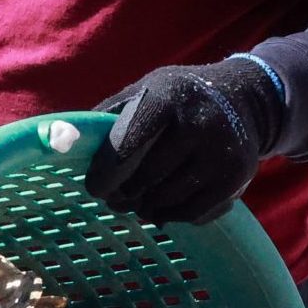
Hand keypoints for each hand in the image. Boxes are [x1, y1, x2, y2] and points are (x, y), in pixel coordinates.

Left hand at [86, 56, 285, 225]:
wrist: (244, 100)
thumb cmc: (178, 100)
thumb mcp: (145, 91)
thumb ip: (107, 118)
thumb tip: (63, 147)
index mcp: (165, 98)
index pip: (126, 145)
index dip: (105, 174)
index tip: (94, 188)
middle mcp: (197, 123)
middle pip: (144, 179)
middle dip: (124, 195)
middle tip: (117, 198)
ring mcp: (220, 152)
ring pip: (166, 200)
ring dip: (146, 207)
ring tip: (141, 201)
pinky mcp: (236, 178)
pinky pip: (192, 213)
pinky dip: (172, 215)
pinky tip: (166, 206)